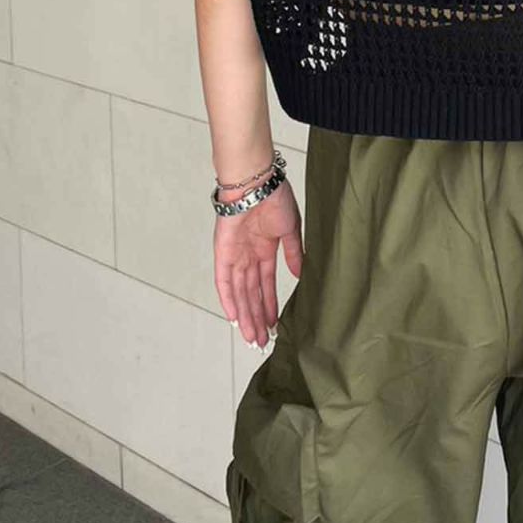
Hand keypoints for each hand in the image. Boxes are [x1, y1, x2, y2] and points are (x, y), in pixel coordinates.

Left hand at [214, 175, 303, 348]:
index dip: (270, 305)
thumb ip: (293, 254)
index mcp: (265, 249)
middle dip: (257, 317)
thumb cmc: (275, 198)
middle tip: (262, 340)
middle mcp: (248, 256)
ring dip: (246, 315)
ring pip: (239, 293)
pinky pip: (224, 281)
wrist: (256, 182)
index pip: (266, 285)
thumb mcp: (290, 230)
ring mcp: (235, 256)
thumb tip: (300, 275)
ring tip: (253, 336)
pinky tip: (235, 317)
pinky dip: (228, 299)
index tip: (275, 324)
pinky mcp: (223, 253)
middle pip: (251, 294)